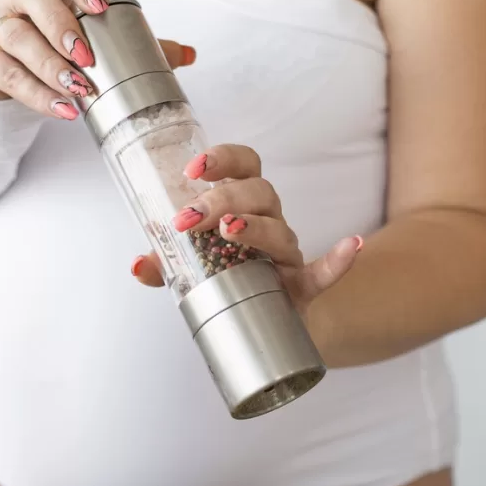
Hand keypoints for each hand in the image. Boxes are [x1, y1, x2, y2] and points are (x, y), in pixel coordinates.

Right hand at [0, 0, 195, 119]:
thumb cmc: (51, 51)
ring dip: (50, 65)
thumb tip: (190, 55)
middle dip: (61, 24)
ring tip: (78, 90)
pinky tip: (61, 109)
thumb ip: (136, 46)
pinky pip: (4, 73)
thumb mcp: (91, 45)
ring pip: (16, 36)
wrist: (4, 79)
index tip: (101, 5)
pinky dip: (35, 94)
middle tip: (87, 58)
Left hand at [131, 145, 362, 315]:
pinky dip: (338, 261)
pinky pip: (325, 272)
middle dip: (222, 199)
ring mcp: (287, 254)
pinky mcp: (301, 287)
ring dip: (256, 226)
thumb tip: (137, 263)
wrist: (261, 324)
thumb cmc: (228, 282)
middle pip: (258, 193)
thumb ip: (166, 265)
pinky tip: (349, 246)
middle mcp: (270, 221)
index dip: (222, 160)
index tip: (193, 170)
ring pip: (280, 229)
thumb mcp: (192, 269)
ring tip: (229, 232)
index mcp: (245, 206)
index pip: (243, 166)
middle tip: (188, 219)